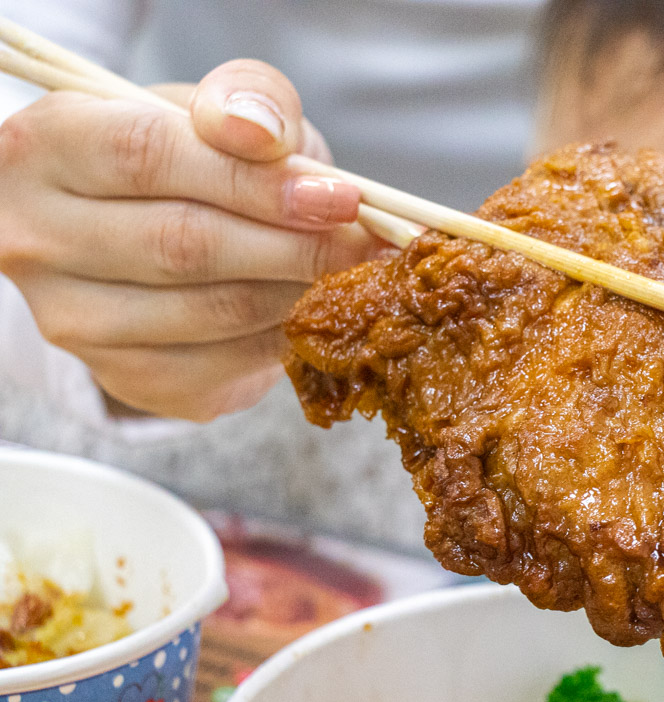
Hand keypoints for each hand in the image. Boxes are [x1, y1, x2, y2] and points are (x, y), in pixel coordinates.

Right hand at [0, 59, 379, 420]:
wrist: (164, 235)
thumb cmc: (194, 161)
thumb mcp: (219, 110)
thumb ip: (246, 101)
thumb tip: (262, 135)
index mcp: (45, 148)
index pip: (149, 157)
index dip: (255, 180)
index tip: (341, 196)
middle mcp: (38, 239)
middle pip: (185, 244)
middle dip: (297, 244)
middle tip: (368, 244)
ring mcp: (76, 319)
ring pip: (213, 312)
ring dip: (300, 292)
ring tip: (353, 272)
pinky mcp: (127, 379)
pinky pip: (227, 364)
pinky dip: (288, 336)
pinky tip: (318, 311)